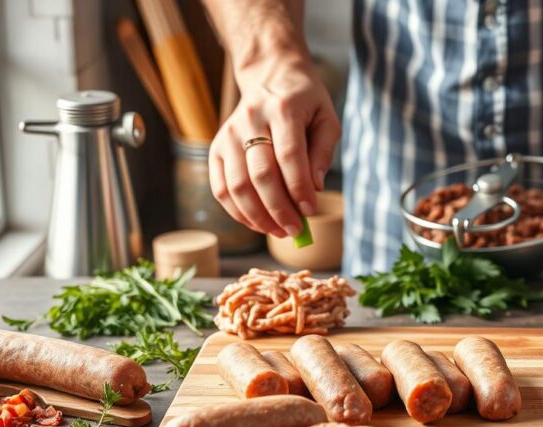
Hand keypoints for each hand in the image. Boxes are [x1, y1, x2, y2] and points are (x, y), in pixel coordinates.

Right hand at [210, 58, 339, 237]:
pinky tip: (258, 223)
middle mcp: (250, 120)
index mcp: (283, 110)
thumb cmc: (305, 104)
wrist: (270, 78)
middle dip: (280, 209)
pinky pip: (220, 188)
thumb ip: (323, 152)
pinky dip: (238, 212)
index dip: (298, 187)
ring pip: (237, 185)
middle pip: (261, 174)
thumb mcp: (327, 119)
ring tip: (279, 231)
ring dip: (258, 216)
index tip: (310, 211)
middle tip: (296, 230)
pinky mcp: (216, 148)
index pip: (289, 155)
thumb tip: (314, 188)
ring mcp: (228, 134)